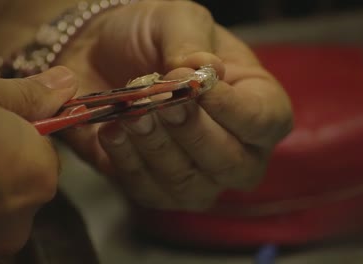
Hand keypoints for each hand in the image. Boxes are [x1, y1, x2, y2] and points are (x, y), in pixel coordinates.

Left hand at [56, 0, 292, 210]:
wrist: (99, 53)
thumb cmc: (150, 35)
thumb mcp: (175, 19)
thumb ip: (190, 42)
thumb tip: (203, 71)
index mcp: (256, 102)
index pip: (263, 121)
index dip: (234, 110)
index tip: (199, 88)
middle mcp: (234, 148)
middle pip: (231, 164)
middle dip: (194, 133)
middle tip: (163, 102)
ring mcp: (196, 176)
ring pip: (187, 183)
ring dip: (157, 147)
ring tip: (133, 112)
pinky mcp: (155, 189)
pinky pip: (148, 189)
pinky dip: (127, 161)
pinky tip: (112, 130)